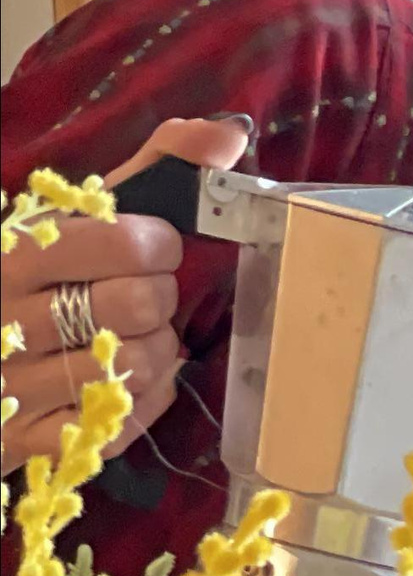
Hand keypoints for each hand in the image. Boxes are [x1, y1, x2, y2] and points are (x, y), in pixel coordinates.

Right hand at [1, 115, 249, 468]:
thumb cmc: (21, 282)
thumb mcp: (63, 217)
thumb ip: (146, 174)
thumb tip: (227, 135)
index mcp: (10, 252)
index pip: (124, 241)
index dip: (159, 244)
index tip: (152, 246)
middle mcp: (8, 317)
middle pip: (140, 305)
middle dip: (162, 298)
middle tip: (145, 296)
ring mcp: (17, 385)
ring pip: (140, 367)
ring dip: (158, 352)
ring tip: (136, 337)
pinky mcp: (30, 440)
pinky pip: (122, 424)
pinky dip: (144, 402)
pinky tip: (129, 381)